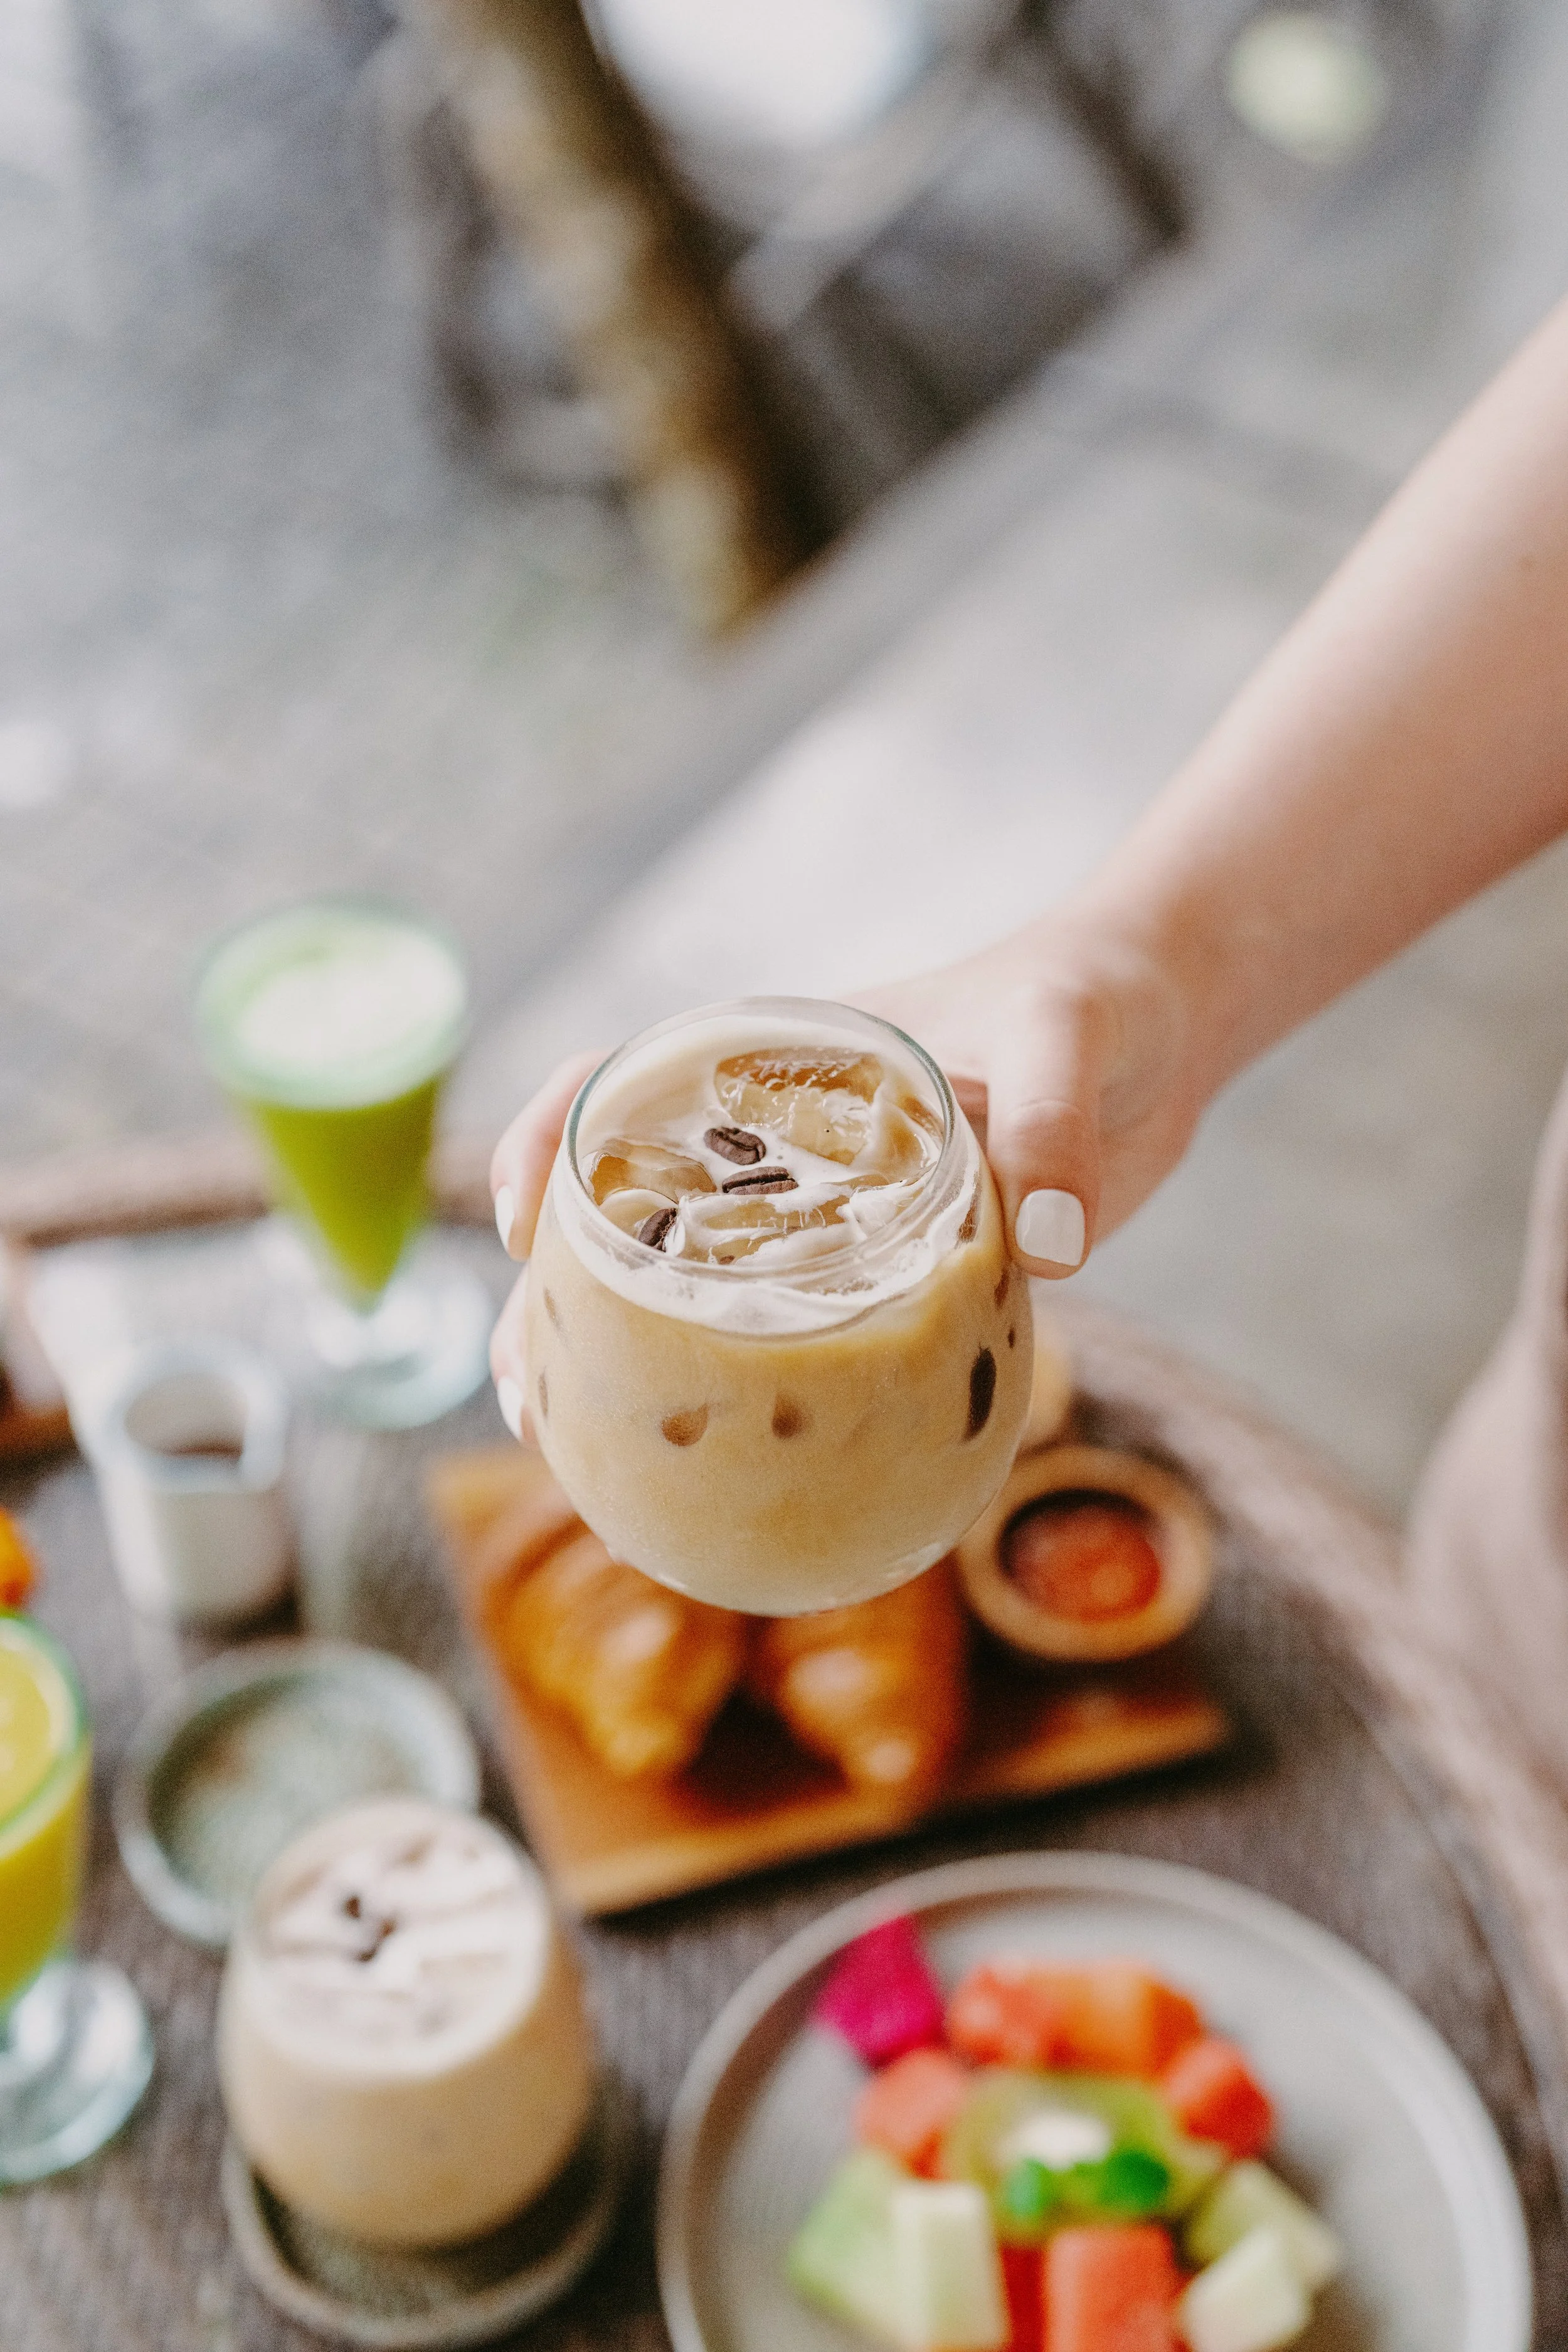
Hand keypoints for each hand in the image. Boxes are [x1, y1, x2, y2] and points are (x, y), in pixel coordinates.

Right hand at [485, 917, 1199, 1433]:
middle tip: (529, 1391)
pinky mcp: (889, 1274)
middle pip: (628, 1213)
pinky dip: (754, 1399)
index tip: (521, 1224)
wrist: (1163, 1035)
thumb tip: (1056, 1247)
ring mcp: (830, 1214)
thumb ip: (1053, 1125)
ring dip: (629, 1364)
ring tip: (581, 1456)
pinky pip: (799, 1341)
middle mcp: (784, 1143)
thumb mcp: (1070, 1038)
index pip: (624, 1081)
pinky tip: (737, 1471)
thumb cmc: (1097, 998)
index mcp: (783, 1060)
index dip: (547, 1142)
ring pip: (697, 1291)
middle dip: (555, 1296)